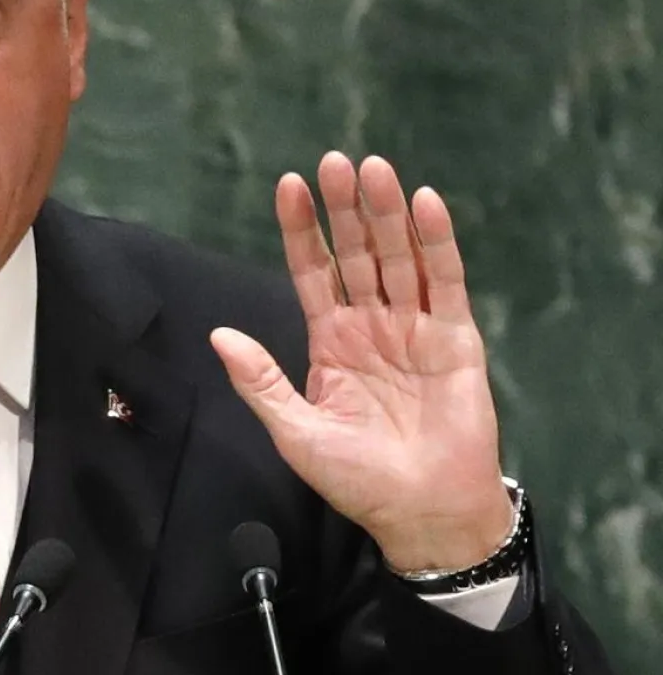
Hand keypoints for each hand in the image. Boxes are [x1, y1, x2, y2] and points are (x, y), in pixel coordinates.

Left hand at [211, 152, 512, 571]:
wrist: (422, 512)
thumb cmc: (357, 479)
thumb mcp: (294, 431)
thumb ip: (259, 380)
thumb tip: (217, 334)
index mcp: (330, 339)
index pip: (312, 270)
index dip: (301, 229)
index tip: (287, 184)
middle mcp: (371, 323)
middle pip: (355, 252)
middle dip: (343, 208)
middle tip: (334, 161)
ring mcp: (414, 326)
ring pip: (398, 257)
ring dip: (385, 213)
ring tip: (373, 167)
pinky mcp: (456, 338)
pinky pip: (445, 281)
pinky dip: (436, 242)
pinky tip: (424, 204)